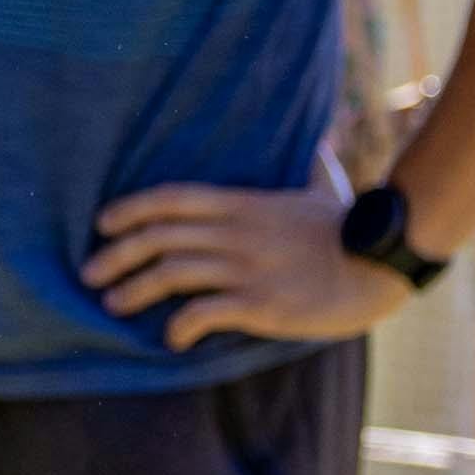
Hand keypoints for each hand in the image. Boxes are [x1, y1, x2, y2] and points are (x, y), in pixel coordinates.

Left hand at [81, 179, 401, 349]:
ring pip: (173, 272)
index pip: (173, 197)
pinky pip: (206, 312)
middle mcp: (239, 233)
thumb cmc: (352, 228)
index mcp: (245, 204)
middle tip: (89, 276)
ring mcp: (249, 268)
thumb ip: (311, 164)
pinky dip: (180, 326)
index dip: (131, 209)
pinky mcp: (263, 304)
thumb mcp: (323, 188)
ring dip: (135, 290)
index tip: (101, 224)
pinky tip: (172, 338)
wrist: (385, 264)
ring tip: (113, 305)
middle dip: (117, 255)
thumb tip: (322, 136)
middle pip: (160, 237)